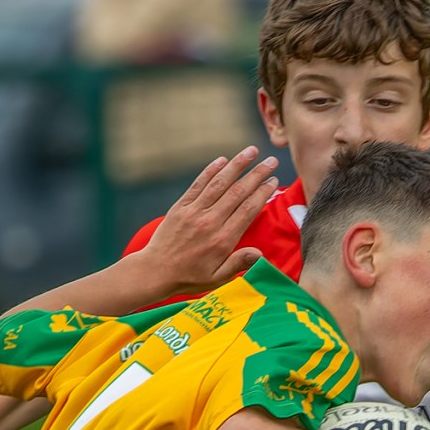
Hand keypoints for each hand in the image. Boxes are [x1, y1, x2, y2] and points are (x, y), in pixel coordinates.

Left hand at [144, 146, 278, 295]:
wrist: (155, 271)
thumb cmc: (190, 277)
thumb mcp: (217, 278)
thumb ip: (238, 264)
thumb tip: (260, 254)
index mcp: (222, 240)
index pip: (247, 210)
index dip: (262, 193)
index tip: (273, 181)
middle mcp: (209, 222)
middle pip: (237, 192)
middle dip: (256, 174)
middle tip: (271, 161)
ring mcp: (193, 212)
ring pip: (219, 183)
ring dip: (237, 165)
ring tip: (251, 151)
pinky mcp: (180, 207)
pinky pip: (198, 185)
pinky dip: (210, 171)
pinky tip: (222, 160)